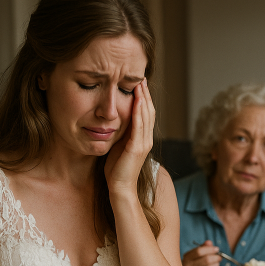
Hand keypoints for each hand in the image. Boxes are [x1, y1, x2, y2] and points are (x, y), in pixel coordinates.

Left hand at [104, 78, 154, 194]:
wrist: (120, 188)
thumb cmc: (117, 170)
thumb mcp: (119, 146)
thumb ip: (121, 134)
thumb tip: (115, 121)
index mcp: (143, 138)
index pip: (146, 114)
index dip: (144, 98)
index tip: (140, 84)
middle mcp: (147, 139)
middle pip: (149, 111)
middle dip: (146, 94)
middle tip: (142, 77)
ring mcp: (144, 143)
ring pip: (146, 115)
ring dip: (144, 98)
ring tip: (140, 83)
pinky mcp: (137, 147)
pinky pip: (139, 125)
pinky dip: (139, 111)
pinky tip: (137, 99)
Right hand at [182, 240, 220, 265]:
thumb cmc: (194, 264)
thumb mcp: (195, 255)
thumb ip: (203, 247)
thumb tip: (209, 242)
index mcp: (187, 258)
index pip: (199, 252)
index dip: (209, 249)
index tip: (216, 249)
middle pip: (206, 260)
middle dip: (216, 257)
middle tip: (219, 257)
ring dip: (216, 264)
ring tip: (216, 263)